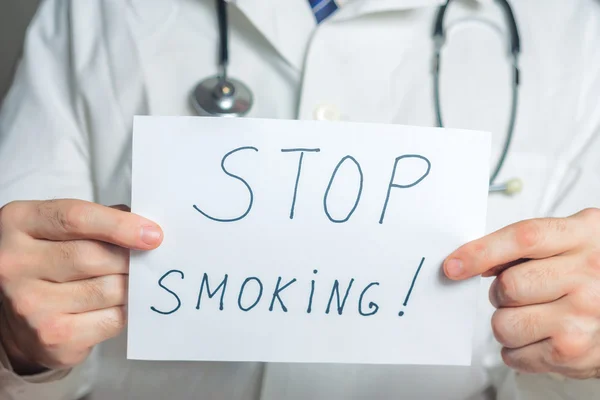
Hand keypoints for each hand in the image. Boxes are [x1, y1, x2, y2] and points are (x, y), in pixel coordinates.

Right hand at [0, 199, 162, 373]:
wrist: (18, 314)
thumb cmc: (50, 260)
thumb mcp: (60, 229)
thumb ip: (99, 220)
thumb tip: (147, 229)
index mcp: (18, 223)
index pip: (76, 218)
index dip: (120, 225)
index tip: (154, 234)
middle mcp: (15, 263)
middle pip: (94, 256)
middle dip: (129, 258)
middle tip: (146, 260)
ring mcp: (30, 303)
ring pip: (108, 289)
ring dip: (129, 285)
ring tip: (128, 281)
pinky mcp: (51, 336)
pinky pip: (111, 319)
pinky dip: (125, 310)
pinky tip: (117, 304)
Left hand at [444, 208, 599, 378]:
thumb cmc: (593, 273)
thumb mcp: (572, 240)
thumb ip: (527, 243)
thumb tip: (475, 259)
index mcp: (583, 235)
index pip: (523, 238)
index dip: (481, 252)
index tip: (454, 265)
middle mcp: (588, 274)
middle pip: (509, 285)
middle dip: (500, 292)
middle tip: (517, 294)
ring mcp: (582, 316)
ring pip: (504, 323)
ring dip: (506, 322)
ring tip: (531, 316)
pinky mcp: (573, 352)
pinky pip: (514, 354)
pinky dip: (516, 349)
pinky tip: (538, 337)